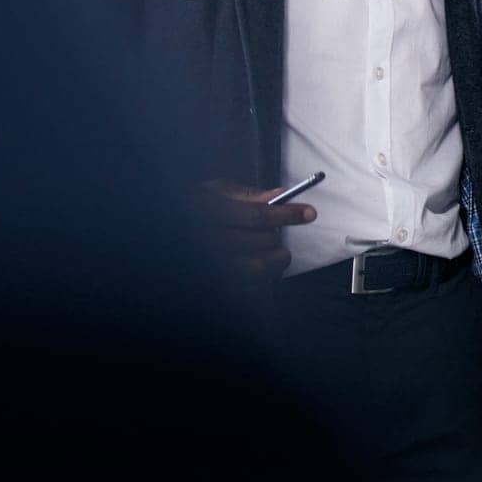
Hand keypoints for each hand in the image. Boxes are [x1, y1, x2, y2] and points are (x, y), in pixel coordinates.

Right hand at [197, 179, 315, 279]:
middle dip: (276, 236)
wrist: (172, 231)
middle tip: (276, 233)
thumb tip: (280, 195)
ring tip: (274, 252)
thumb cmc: (196, 208)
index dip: (287, 214)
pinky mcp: (213, 284)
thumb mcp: (215, 192)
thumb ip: (247, 195)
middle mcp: (205, 239)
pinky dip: (261, 280)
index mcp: (206, 210)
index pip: (256, 215)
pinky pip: (247, 289)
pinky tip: (259, 268)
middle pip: (259, 241)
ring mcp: (208, 266)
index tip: (310, 213)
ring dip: (274, 260)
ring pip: (255, 269)